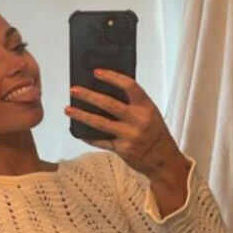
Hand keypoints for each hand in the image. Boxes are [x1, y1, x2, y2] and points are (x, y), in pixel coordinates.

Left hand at [65, 68, 185, 180]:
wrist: (164, 160)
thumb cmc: (155, 133)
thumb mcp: (150, 114)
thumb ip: (133, 104)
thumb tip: (105, 91)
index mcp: (147, 106)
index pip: (129, 86)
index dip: (112, 77)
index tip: (97, 72)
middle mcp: (139, 120)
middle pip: (109, 104)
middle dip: (88, 96)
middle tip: (74, 90)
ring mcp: (130, 136)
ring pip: (100, 123)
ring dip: (81, 115)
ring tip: (68, 109)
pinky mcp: (123, 150)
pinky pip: (101, 141)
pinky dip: (88, 136)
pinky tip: (78, 131)